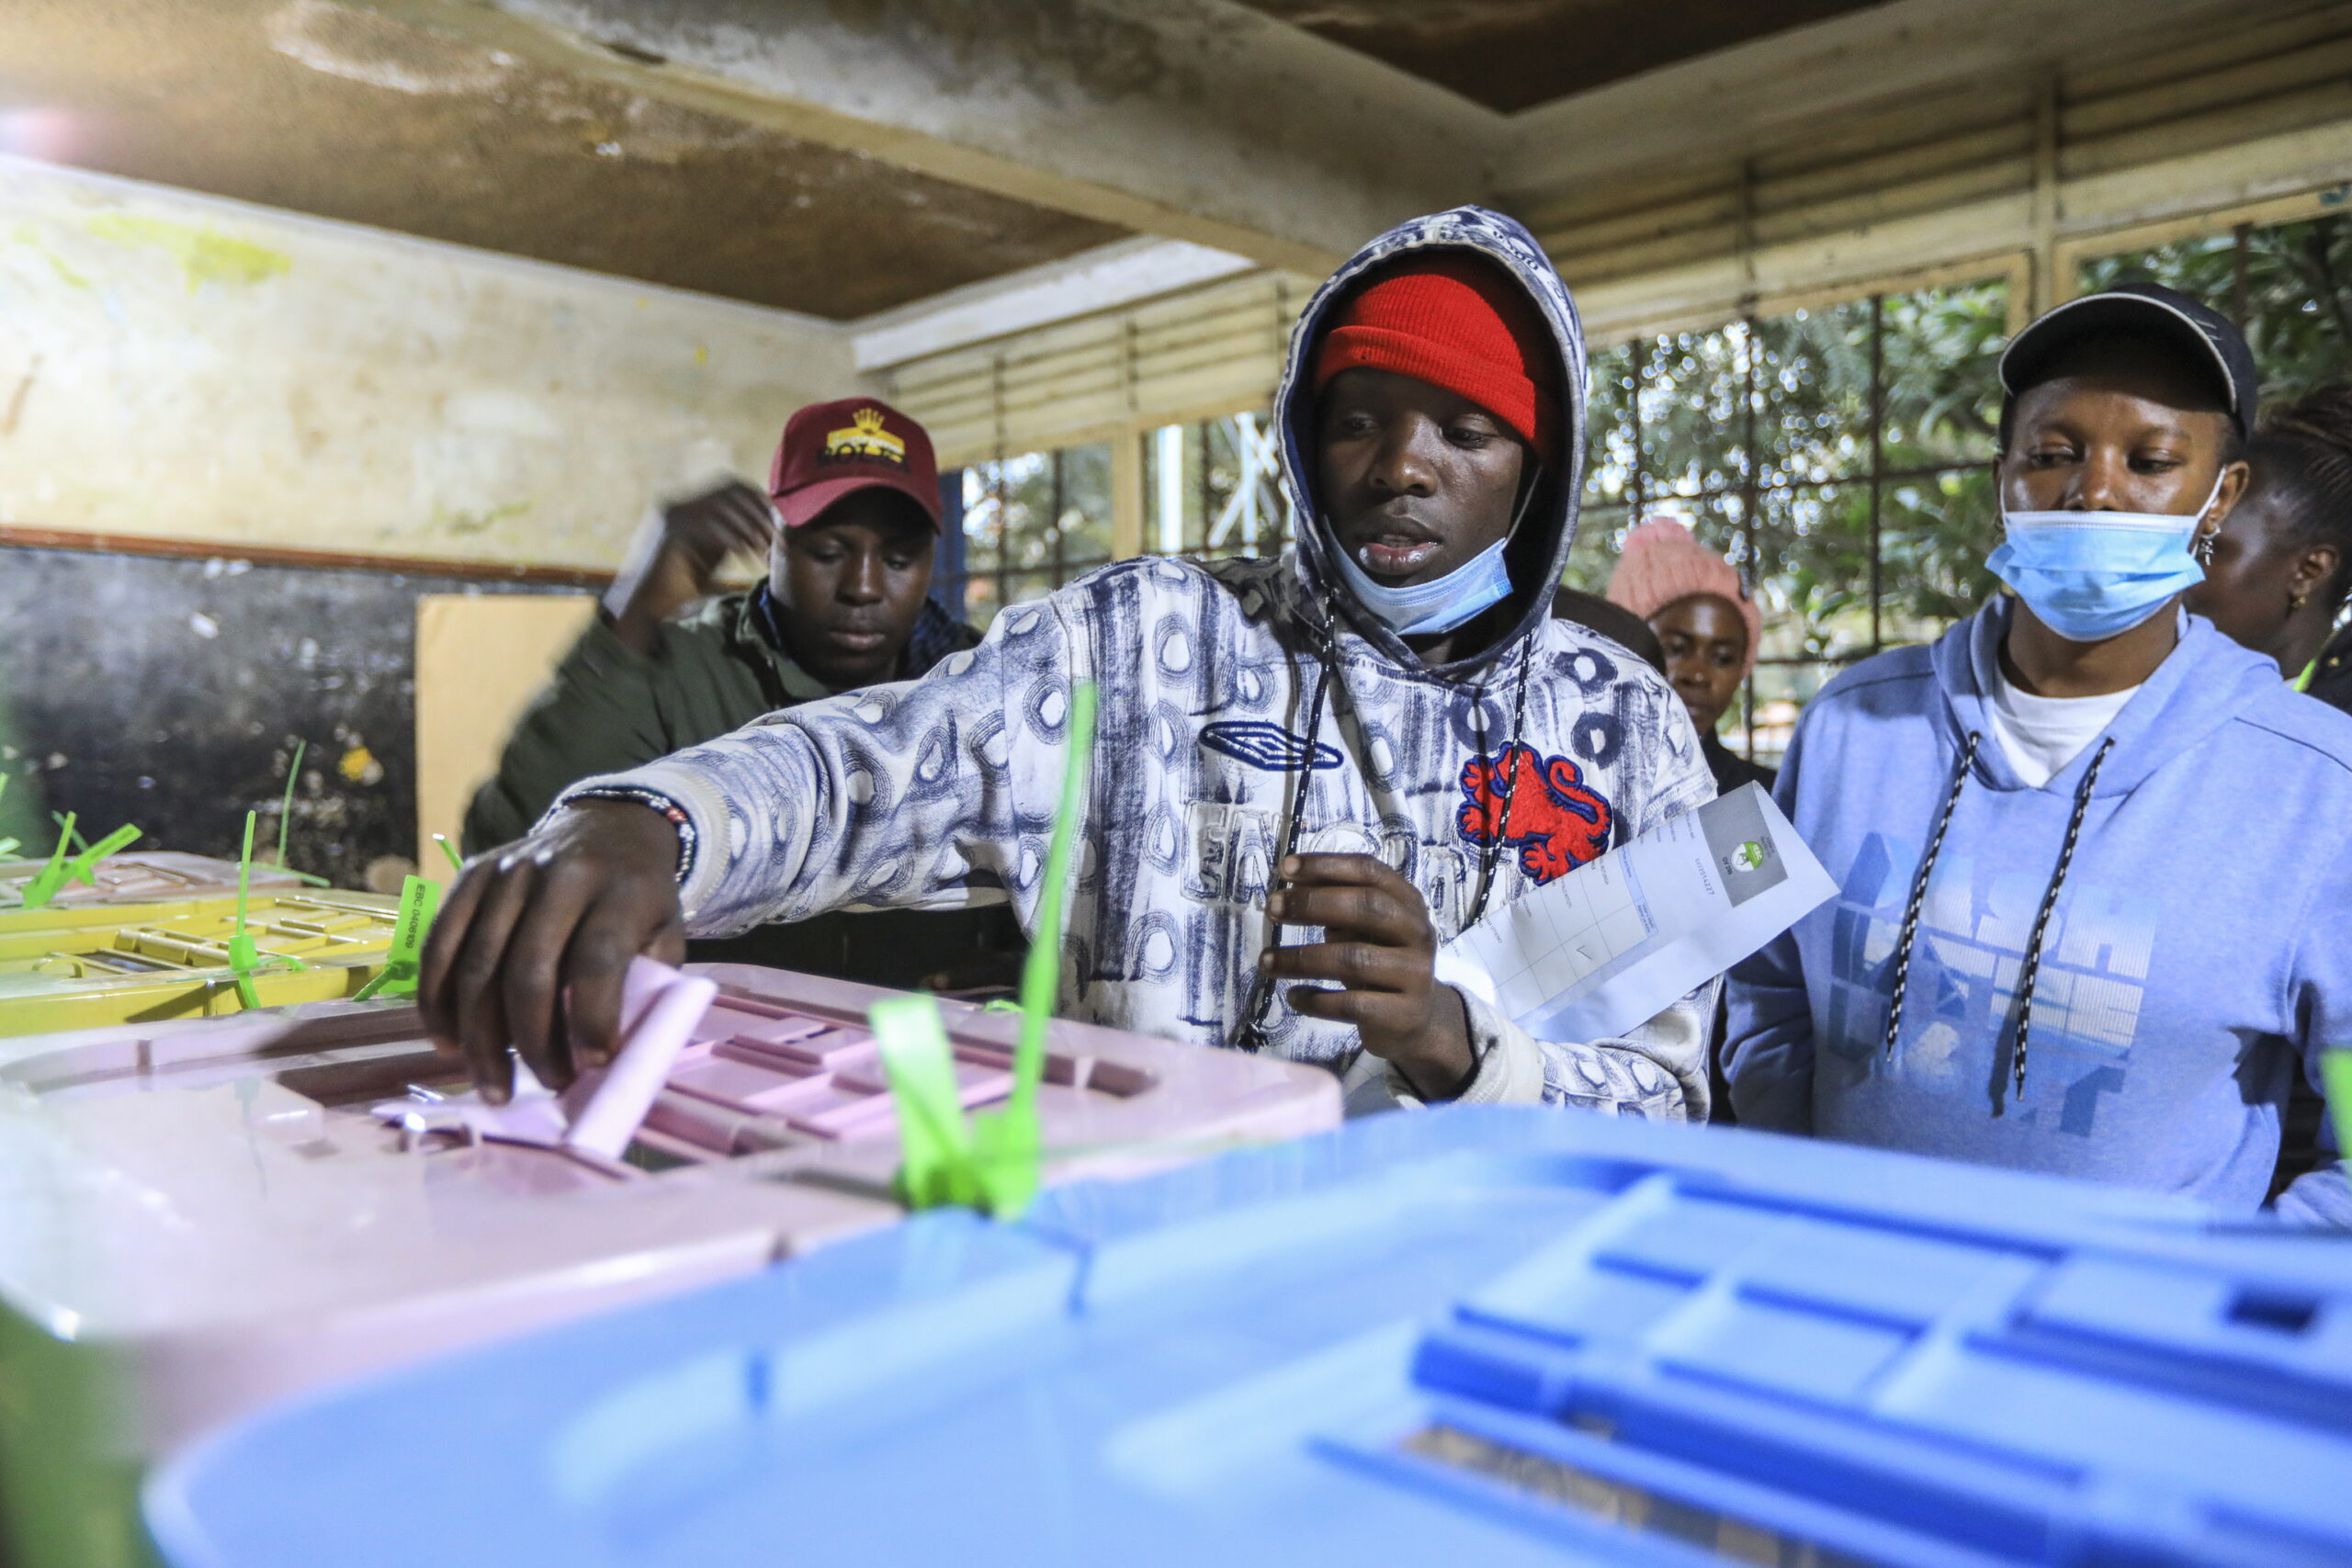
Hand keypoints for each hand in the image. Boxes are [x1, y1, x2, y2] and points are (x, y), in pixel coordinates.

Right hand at [419, 800, 688, 1102]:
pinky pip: (438, 946)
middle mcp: (560, 875)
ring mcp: (509, 872)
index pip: (598, 960)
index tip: (592, 1066)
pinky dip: (437, 1002)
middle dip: (532, 1042)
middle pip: (529, 970)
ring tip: (495, 1085)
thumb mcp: (666, 933)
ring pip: (477, 966)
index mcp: (620, 889)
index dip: (592, 1019)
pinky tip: (450, 1044)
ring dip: (480, 1038)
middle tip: (545, 1085)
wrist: (608, 827)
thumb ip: (648, 985)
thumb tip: (612, 1058)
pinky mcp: (470, 874)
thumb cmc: (639, 897)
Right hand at [612, 480, 776, 650]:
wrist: (644, 610)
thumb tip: (770, 524)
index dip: (760, 500)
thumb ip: (735, 535)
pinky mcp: (666, 533)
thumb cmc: (679, 587)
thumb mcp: (714, 555)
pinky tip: (747, 557)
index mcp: (686, 505)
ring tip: (763, 550)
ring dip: (749, 528)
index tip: (779, 523)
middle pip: (730, 489)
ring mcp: (669, 516)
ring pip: (722, 506)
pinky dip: (732, 540)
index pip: (731, 484)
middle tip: (775, 537)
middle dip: (758, 512)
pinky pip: (708, 526)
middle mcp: (676, 504)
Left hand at [1259, 853, 1474, 1099]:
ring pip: (1354, 960)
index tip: (1285, 868)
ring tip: (1266, 961)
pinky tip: (1294, 997)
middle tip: (1272, 909)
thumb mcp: (1361, 929)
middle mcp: (1417, 933)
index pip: (1369, 871)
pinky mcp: (1403, 1014)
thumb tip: (1289, 889)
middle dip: (1314, 904)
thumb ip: (1334, 906)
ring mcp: (1415, 974)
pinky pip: (1352, 1004)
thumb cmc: (1378, 962)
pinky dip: (1316, 1000)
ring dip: (1301, 959)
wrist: (1415, 1019)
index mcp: (1407, 902)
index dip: (1327, 866)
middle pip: (1368, 907)